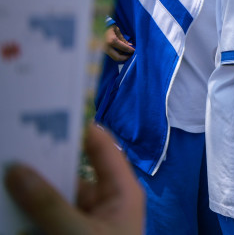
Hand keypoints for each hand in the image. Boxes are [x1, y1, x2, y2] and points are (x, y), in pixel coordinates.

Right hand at [4, 125, 143, 234]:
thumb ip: (49, 205)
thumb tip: (17, 170)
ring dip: (31, 191)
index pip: (102, 147)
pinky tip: (8, 203)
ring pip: (54, 197)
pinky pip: (47, 218)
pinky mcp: (70, 233)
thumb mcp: (79, 232)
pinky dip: (29, 213)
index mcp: (122, 191)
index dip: (79, 128)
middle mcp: (105, 201)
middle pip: (71, 172)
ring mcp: (87, 220)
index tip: (49, 112)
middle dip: (43, 163)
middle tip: (15, 149)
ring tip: (5, 174)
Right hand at [104, 25, 133, 61]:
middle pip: (117, 57)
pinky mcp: (101, 49)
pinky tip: (120, 51)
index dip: (130, 50)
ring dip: (121, 56)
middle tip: (131, 55)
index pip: (123, 48)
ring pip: (113, 56)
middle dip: (125, 58)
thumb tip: (129, 45)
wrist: (96, 24)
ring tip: (126, 53)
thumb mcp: (117, 31)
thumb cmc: (108, 25)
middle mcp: (106, 47)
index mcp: (111, 41)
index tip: (134, 51)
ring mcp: (102, 49)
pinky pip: (110, 53)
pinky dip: (116, 54)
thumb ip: (122, 39)